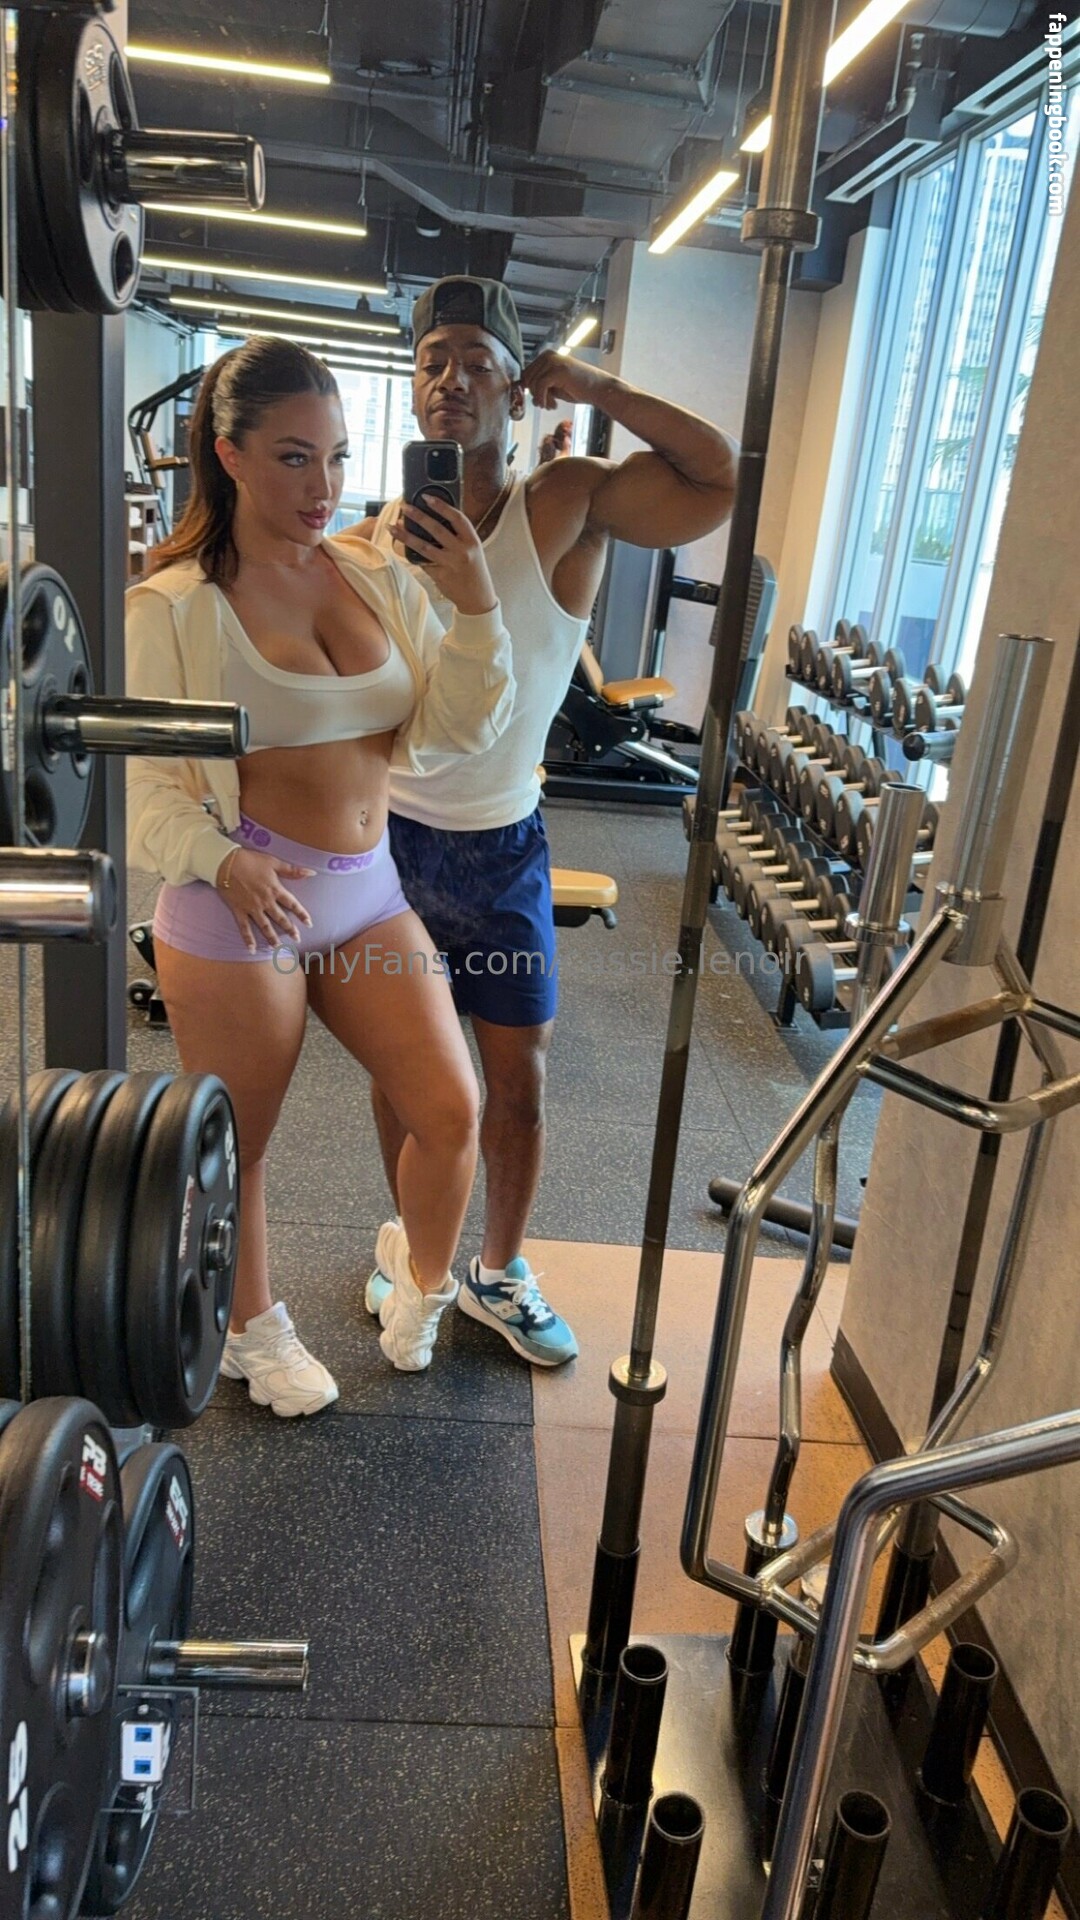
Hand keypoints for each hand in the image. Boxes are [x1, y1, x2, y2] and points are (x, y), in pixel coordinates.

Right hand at [216, 849, 314, 954]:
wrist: (226, 863)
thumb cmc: (250, 860)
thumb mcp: (274, 862)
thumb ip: (293, 871)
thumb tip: (312, 873)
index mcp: (275, 890)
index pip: (292, 904)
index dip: (302, 914)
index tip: (309, 924)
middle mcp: (265, 901)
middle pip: (280, 918)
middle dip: (290, 930)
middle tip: (297, 939)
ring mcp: (252, 908)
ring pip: (265, 926)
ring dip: (272, 938)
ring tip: (278, 948)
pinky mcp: (239, 910)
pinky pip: (244, 927)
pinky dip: (248, 939)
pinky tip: (252, 949)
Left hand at [390, 497, 496, 615]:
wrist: (478, 597)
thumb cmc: (474, 570)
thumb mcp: (473, 549)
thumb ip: (459, 536)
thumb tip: (436, 518)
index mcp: (472, 540)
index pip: (457, 518)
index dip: (441, 506)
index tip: (426, 497)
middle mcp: (461, 551)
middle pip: (436, 529)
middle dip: (418, 516)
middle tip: (404, 507)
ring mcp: (450, 564)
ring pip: (424, 546)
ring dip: (406, 535)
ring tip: (393, 526)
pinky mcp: (440, 576)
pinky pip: (423, 562)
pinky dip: (411, 554)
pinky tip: (401, 546)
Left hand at [521, 350, 612, 411]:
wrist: (598, 389)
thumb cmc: (578, 388)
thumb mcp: (554, 385)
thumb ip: (540, 385)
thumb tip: (524, 391)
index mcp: (546, 356)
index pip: (526, 373)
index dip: (531, 391)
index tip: (541, 401)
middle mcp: (548, 355)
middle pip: (527, 378)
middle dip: (535, 395)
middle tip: (547, 405)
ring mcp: (553, 361)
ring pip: (533, 383)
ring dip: (541, 399)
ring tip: (552, 405)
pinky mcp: (558, 370)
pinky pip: (540, 386)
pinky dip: (543, 399)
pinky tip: (553, 405)